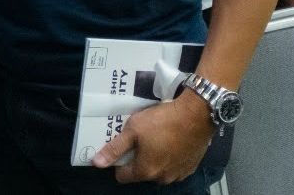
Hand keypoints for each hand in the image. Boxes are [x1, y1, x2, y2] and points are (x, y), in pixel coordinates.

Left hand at [91, 95, 213, 183]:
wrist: (196, 115)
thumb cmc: (161, 121)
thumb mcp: (132, 130)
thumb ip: (115, 148)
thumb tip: (97, 163)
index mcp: (145, 171)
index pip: (122, 176)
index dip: (119, 162)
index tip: (123, 148)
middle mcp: (162, 178)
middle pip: (141, 173)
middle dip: (138, 159)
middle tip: (140, 139)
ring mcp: (178, 174)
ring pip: (158, 170)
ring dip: (155, 159)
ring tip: (156, 139)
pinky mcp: (191, 167)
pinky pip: (174, 167)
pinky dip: (170, 158)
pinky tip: (171, 142)